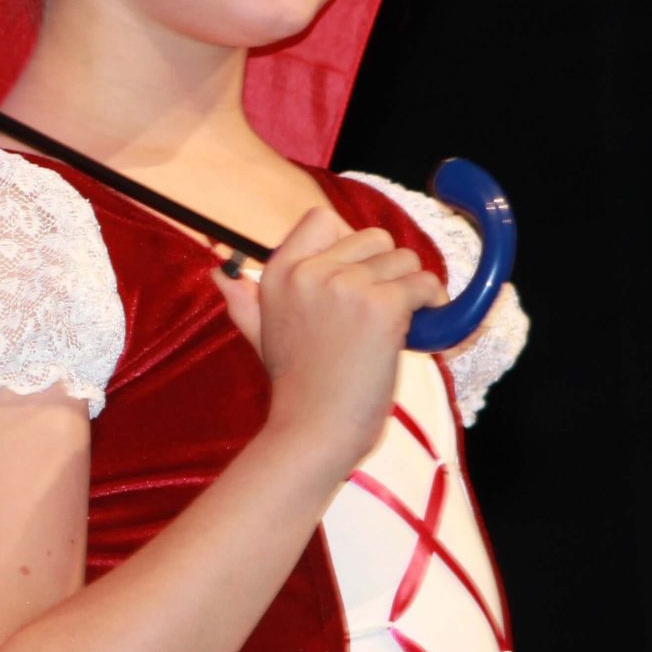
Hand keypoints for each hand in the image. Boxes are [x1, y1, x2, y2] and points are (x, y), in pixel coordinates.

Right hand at [213, 208, 447, 477]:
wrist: (314, 432)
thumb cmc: (296, 389)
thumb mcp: (260, 336)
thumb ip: (245, 302)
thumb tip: (219, 273)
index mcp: (278, 272)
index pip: (323, 219)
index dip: (349, 243)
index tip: (356, 279)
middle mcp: (308, 270)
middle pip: (374, 237)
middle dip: (386, 270)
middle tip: (377, 314)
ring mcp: (346, 285)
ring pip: (405, 259)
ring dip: (411, 290)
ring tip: (396, 327)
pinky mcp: (381, 305)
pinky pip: (424, 284)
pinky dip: (432, 304)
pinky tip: (418, 330)